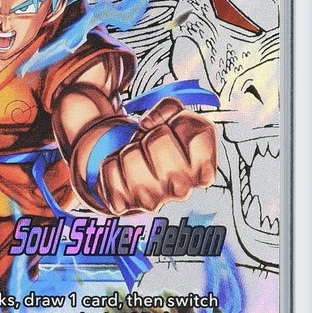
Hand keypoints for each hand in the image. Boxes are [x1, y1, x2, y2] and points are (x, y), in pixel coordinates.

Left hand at [95, 99, 216, 214]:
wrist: (139, 173)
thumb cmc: (163, 142)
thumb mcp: (176, 116)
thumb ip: (170, 107)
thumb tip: (146, 125)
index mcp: (203, 171)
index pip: (196, 133)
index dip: (181, 123)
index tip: (176, 132)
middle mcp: (181, 190)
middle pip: (158, 140)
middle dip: (150, 135)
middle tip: (150, 145)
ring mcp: (152, 201)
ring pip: (129, 155)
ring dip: (128, 150)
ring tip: (136, 159)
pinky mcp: (123, 205)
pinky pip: (108, 169)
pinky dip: (110, 163)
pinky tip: (122, 171)